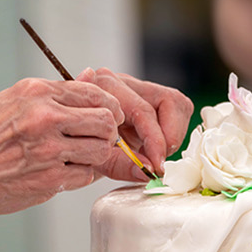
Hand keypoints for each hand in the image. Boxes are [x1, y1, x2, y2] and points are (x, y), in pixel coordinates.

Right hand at [0, 78, 123, 218]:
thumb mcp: (8, 101)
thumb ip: (49, 94)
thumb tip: (86, 79)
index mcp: (34, 92)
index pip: (93, 91)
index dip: (109, 105)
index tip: (110, 114)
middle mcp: (45, 117)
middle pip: (105, 121)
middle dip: (108, 131)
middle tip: (100, 138)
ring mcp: (48, 150)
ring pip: (100, 150)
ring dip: (96, 155)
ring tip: (80, 156)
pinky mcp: (48, 180)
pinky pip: (84, 176)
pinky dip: (80, 175)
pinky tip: (63, 171)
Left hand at [75, 67, 193, 177]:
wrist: (74, 143)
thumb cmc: (82, 149)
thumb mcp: (96, 160)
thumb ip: (121, 165)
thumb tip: (148, 170)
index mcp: (102, 90)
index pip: (143, 111)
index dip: (155, 141)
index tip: (158, 165)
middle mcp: (120, 82)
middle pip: (167, 101)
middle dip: (167, 138)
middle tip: (158, 162)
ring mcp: (137, 86)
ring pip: (176, 102)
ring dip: (172, 133)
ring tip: (155, 153)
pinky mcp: (151, 95)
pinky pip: (176, 107)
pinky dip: (172, 130)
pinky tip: (154, 145)